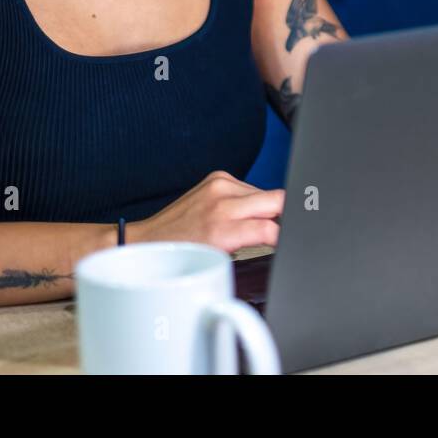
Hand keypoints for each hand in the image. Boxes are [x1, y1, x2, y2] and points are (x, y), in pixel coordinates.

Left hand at [128, 171, 283, 253]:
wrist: (150, 239)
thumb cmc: (182, 256)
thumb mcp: (220, 260)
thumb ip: (251, 247)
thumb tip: (277, 236)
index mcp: (221, 229)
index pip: (270, 227)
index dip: (285, 238)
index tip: (287, 245)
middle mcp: (221, 202)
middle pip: (278, 199)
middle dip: (285, 216)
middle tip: (282, 231)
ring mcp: (219, 185)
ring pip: (266, 193)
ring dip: (267, 208)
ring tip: (251, 225)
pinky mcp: (218, 177)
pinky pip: (250, 187)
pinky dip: (252, 201)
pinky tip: (239, 214)